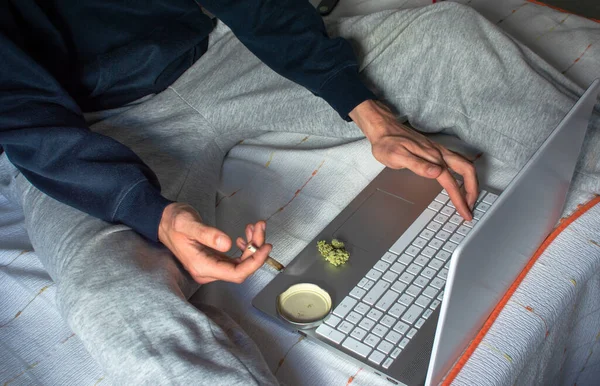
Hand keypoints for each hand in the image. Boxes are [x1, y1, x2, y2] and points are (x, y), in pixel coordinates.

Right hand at [158, 202, 271, 283]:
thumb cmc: (174, 221)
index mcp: (202, 266)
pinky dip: (245, 247)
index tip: (266, 247)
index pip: (235, 273)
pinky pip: (236, 259)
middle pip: (241, 268)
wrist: (164, 221)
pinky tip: (245, 236)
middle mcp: (208, 271)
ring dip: (252, 246)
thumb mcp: (189, 224)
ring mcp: (212, 267)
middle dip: (255, 249)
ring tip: (255, 227)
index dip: (254, 263)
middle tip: (259, 227)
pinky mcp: (215, 260)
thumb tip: (227, 243)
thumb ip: (207, 234)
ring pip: (240, 263)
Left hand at [349, 100, 477, 219]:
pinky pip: (457, 162)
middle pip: (467, 170)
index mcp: (432, 157)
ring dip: (470, 181)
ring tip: (468, 197)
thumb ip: (418, 165)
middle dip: (473, 190)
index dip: (460, 199)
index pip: (451, 182)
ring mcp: (438, 150)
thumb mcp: (398, 157)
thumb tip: (438, 173)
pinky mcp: (435, 150)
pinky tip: (459, 180)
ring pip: (464, 165)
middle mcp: (439, 153)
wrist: (383, 128)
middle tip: (470, 206)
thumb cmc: (388, 143)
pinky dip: (463, 174)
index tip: (465, 213)